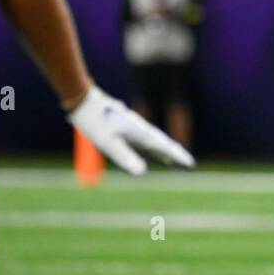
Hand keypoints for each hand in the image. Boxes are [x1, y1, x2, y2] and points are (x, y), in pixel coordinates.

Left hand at [67, 87, 194, 174]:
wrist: (83, 100)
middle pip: (162, 142)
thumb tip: (141, 173)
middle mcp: (140, 128)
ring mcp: (133, 126)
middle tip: (186, 164)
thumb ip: (125, 158)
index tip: (190, 165)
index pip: (164, 147)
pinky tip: (146, 148)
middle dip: (173, 154)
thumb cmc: (94, 122)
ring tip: (168, 160)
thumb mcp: (108, 143)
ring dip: (162, 150)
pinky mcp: (125, 125)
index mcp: (140, 133)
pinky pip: (143, 137)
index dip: (177, 156)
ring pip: (153, 139)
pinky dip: (150, 146)